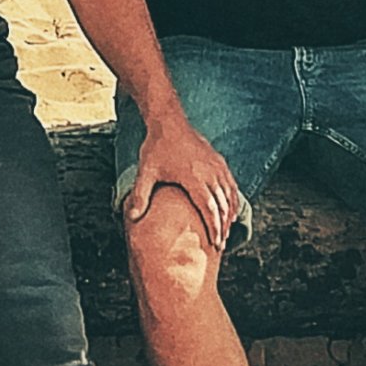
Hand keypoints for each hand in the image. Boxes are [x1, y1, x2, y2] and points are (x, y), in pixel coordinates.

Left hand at [123, 117, 238, 251]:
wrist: (169, 121)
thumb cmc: (156, 147)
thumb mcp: (146, 172)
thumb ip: (140, 196)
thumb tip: (132, 218)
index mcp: (193, 177)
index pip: (209, 208)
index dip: (214, 227)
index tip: (216, 243)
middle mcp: (209, 172)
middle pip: (222, 205)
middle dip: (223, 227)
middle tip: (221, 244)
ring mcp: (216, 165)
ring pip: (229, 195)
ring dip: (229, 214)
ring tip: (226, 231)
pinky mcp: (219, 161)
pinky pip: (231, 184)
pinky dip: (233, 199)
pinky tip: (230, 210)